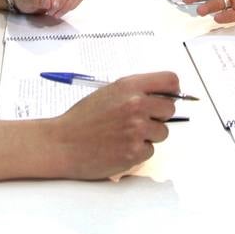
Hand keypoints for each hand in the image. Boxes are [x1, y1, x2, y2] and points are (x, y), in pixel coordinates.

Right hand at [49, 72, 178, 178]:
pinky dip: (138, 151)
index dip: (172, 90)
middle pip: (170, 109)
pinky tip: (119, 147)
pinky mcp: (135, 152)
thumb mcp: (109, 93)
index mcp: (130, 86)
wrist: (62, 144)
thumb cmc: (83, 119)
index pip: (170, 81)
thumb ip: (136, 91)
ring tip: (123, 135)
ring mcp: (137, 130)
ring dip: (148, 136)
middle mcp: (136, 105)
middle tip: (138, 121)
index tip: (168, 97)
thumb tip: (164, 95)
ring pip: (162, 132)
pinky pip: (150, 151)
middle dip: (158, 116)